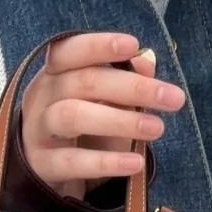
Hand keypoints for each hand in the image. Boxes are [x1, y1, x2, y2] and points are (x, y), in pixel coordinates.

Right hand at [20, 32, 185, 201]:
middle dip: (133, 88)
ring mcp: (38, 130)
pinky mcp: (42, 165)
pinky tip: (135, 163)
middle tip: (174, 98)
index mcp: (56, 72)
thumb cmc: (81, 123)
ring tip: (157, 128)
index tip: (133, 45)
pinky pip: (72, 161)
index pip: (69, 50)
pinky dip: (106, 162)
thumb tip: (145, 63)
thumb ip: (123, 80)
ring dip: (120, 121)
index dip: (98, 45)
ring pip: (73, 116)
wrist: (47, 167)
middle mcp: (42, 95)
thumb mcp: (102, 100)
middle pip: (84, 82)